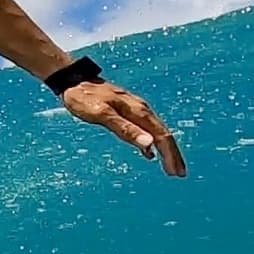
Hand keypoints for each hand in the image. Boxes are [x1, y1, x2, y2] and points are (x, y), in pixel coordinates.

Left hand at [61, 80, 186, 176]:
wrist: (73, 79)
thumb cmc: (84, 98)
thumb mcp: (102, 115)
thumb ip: (125, 129)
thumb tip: (149, 145)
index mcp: (137, 111)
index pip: (161, 136)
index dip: (170, 155)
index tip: (176, 172)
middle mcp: (141, 109)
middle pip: (163, 133)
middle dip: (173, 154)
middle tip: (179, 174)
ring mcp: (135, 108)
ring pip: (156, 131)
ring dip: (165, 150)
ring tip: (170, 167)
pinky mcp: (127, 110)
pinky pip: (146, 128)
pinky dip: (151, 142)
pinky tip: (149, 153)